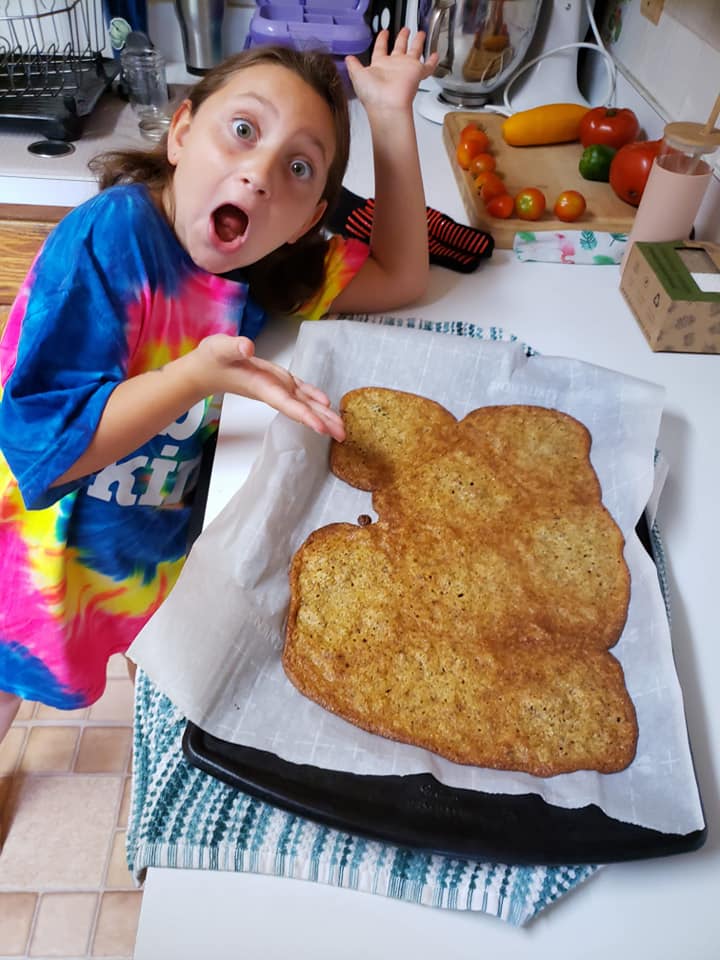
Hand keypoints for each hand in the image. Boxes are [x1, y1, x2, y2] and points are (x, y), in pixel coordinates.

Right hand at [189, 335, 344, 440]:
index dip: (305, 415)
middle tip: (343, 435)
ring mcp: (276, 387)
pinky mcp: (277, 381)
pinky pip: (299, 392)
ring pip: (304, 404)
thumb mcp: (218, 348)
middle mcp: (273, 391)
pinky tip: (327, 404)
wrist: (204, 371)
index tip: (321, 428)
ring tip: (342, 428)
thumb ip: (232, 347)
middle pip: (301, 410)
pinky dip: (313, 398)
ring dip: (323, 415)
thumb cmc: (210, 360)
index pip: (287, 404)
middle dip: (322, 423)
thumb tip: (247, 347)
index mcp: (262, 386)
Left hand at [346, 28, 437, 112]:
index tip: (384, 32)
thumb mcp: (357, 76)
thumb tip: (348, 58)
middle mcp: (393, 66)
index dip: (382, 39)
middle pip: (399, 47)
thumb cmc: (372, 95)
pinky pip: (427, 66)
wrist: (386, 106)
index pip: (381, 48)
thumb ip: (353, 66)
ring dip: (418, 42)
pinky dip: (432, 62)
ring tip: (420, 34)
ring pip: (414, 51)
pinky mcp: (416, 73)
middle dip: (402, 38)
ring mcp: (406, 69)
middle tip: (405, 30)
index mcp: (379, 65)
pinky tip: (435, 55)